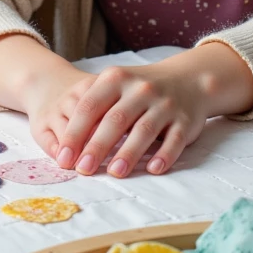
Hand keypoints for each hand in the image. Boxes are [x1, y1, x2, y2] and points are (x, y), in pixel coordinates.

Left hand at [33, 44, 252, 178]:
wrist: (189, 80)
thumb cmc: (140, 89)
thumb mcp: (115, 85)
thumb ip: (94, 107)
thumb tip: (66, 144)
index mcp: (116, 79)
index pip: (90, 106)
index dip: (74, 133)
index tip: (63, 157)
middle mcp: (140, 89)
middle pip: (115, 120)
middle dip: (97, 147)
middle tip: (82, 170)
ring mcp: (164, 104)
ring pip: (144, 131)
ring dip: (128, 153)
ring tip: (114, 173)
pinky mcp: (185, 121)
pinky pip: (174, 140)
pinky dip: (164, 155)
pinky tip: (153, 169)